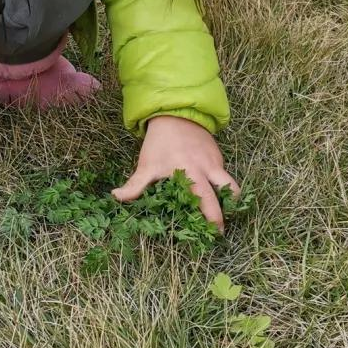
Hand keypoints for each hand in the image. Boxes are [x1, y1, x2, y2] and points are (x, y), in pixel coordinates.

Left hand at [112, 115, 239, 230]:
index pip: (207, 200)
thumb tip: (116, 197)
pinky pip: (223, 173)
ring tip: (221, 212)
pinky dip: (220, 185)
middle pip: (228, 192)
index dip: (213, 218)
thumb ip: (134, 185)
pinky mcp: (218, 155)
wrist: (173, 114)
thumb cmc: (159, 142)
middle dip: (226, 213)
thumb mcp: (146, 164)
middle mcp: (208, 168)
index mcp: (191, 173)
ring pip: (231, 183)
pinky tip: (211, 193)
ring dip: (229, 198)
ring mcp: (215, 160)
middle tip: (219, 232)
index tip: (213, 234)